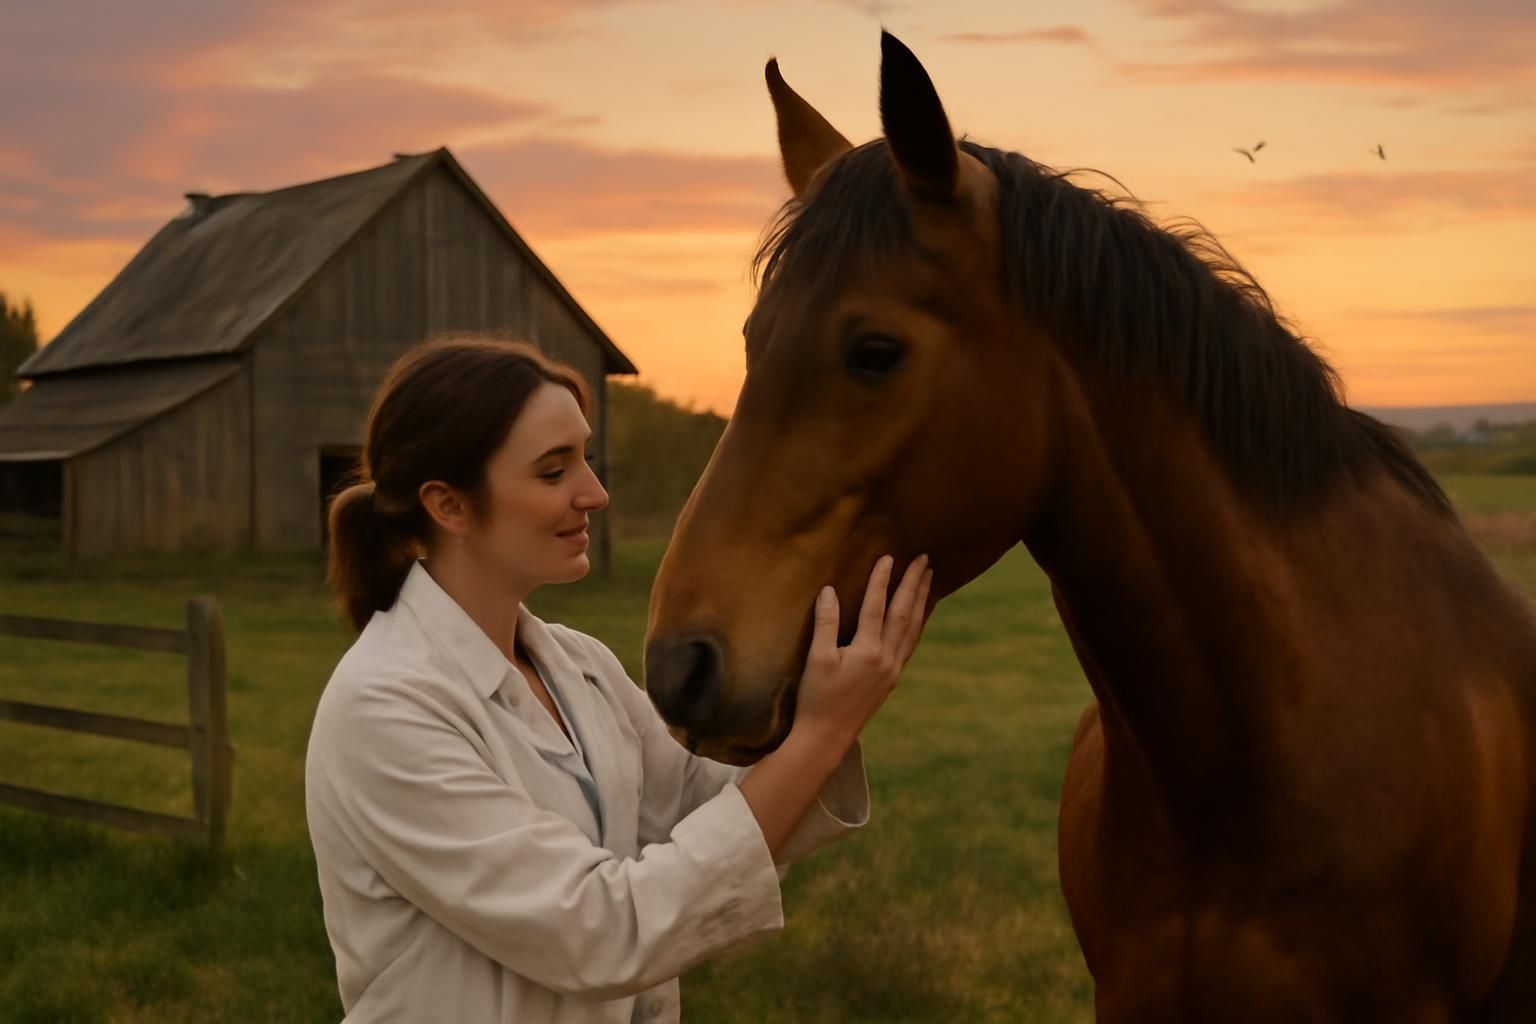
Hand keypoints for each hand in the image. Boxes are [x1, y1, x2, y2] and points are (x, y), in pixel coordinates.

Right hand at [792, 554, 932, 747]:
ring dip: (921, 601)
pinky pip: (910, 644)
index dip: (881, 580)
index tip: (889, 557)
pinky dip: (918, 624)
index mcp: (868, 652)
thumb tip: (829, 590)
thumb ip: (825, 623)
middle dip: (914, 584)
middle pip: (904, 613)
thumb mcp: (817, 659)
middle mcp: (887, 659)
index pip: (876, 607)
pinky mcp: (891, 679)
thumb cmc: (816, 698)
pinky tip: (919, 615)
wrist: (826, 737)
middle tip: (924, 559)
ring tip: (929, 579)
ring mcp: (893, 670)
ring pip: (913, 629)